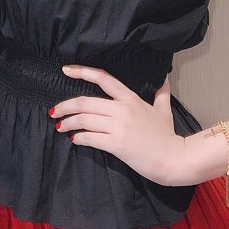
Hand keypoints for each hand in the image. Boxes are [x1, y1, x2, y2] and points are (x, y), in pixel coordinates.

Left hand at [51, 68, 190, 185]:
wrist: (175, 159)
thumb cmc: (167, 135)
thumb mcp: (163, 110)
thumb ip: (161, 93)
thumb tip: (164, 78)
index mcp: (130, 98)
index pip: (103, 78)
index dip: (81, 72)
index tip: (65, 70)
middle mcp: (122, 109)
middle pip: (85, 102)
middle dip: (65, 106)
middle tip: (53, 111)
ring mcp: (119, 126)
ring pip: (85, 119)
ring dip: (68, 122)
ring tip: (60, 126)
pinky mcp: (117, 144)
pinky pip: (91, 138)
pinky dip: (79, 138)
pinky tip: (75, 139)